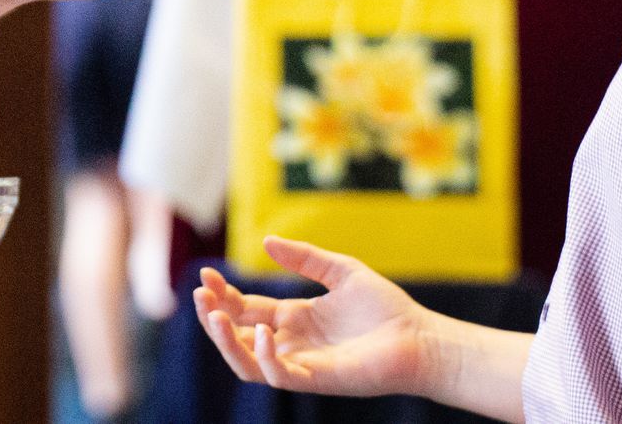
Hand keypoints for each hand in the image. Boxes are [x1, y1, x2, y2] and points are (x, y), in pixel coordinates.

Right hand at [192, 237, 439, 396]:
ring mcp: (302, 364)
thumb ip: (304, 257)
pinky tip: (261, 331)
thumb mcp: (340, 270)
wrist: (420, 337)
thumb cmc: (386, 307)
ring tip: (214, 314)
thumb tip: (266, 241)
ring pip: (247, 363)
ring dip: (224, 342)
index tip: (206, 273)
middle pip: (236, 337)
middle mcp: (291, 343)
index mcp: (293, 318)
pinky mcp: (317, 380)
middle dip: (213, 317)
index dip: (222, 294)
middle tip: (201, 294)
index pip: (244, 309)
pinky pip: (279, 376)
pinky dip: (263, 357)